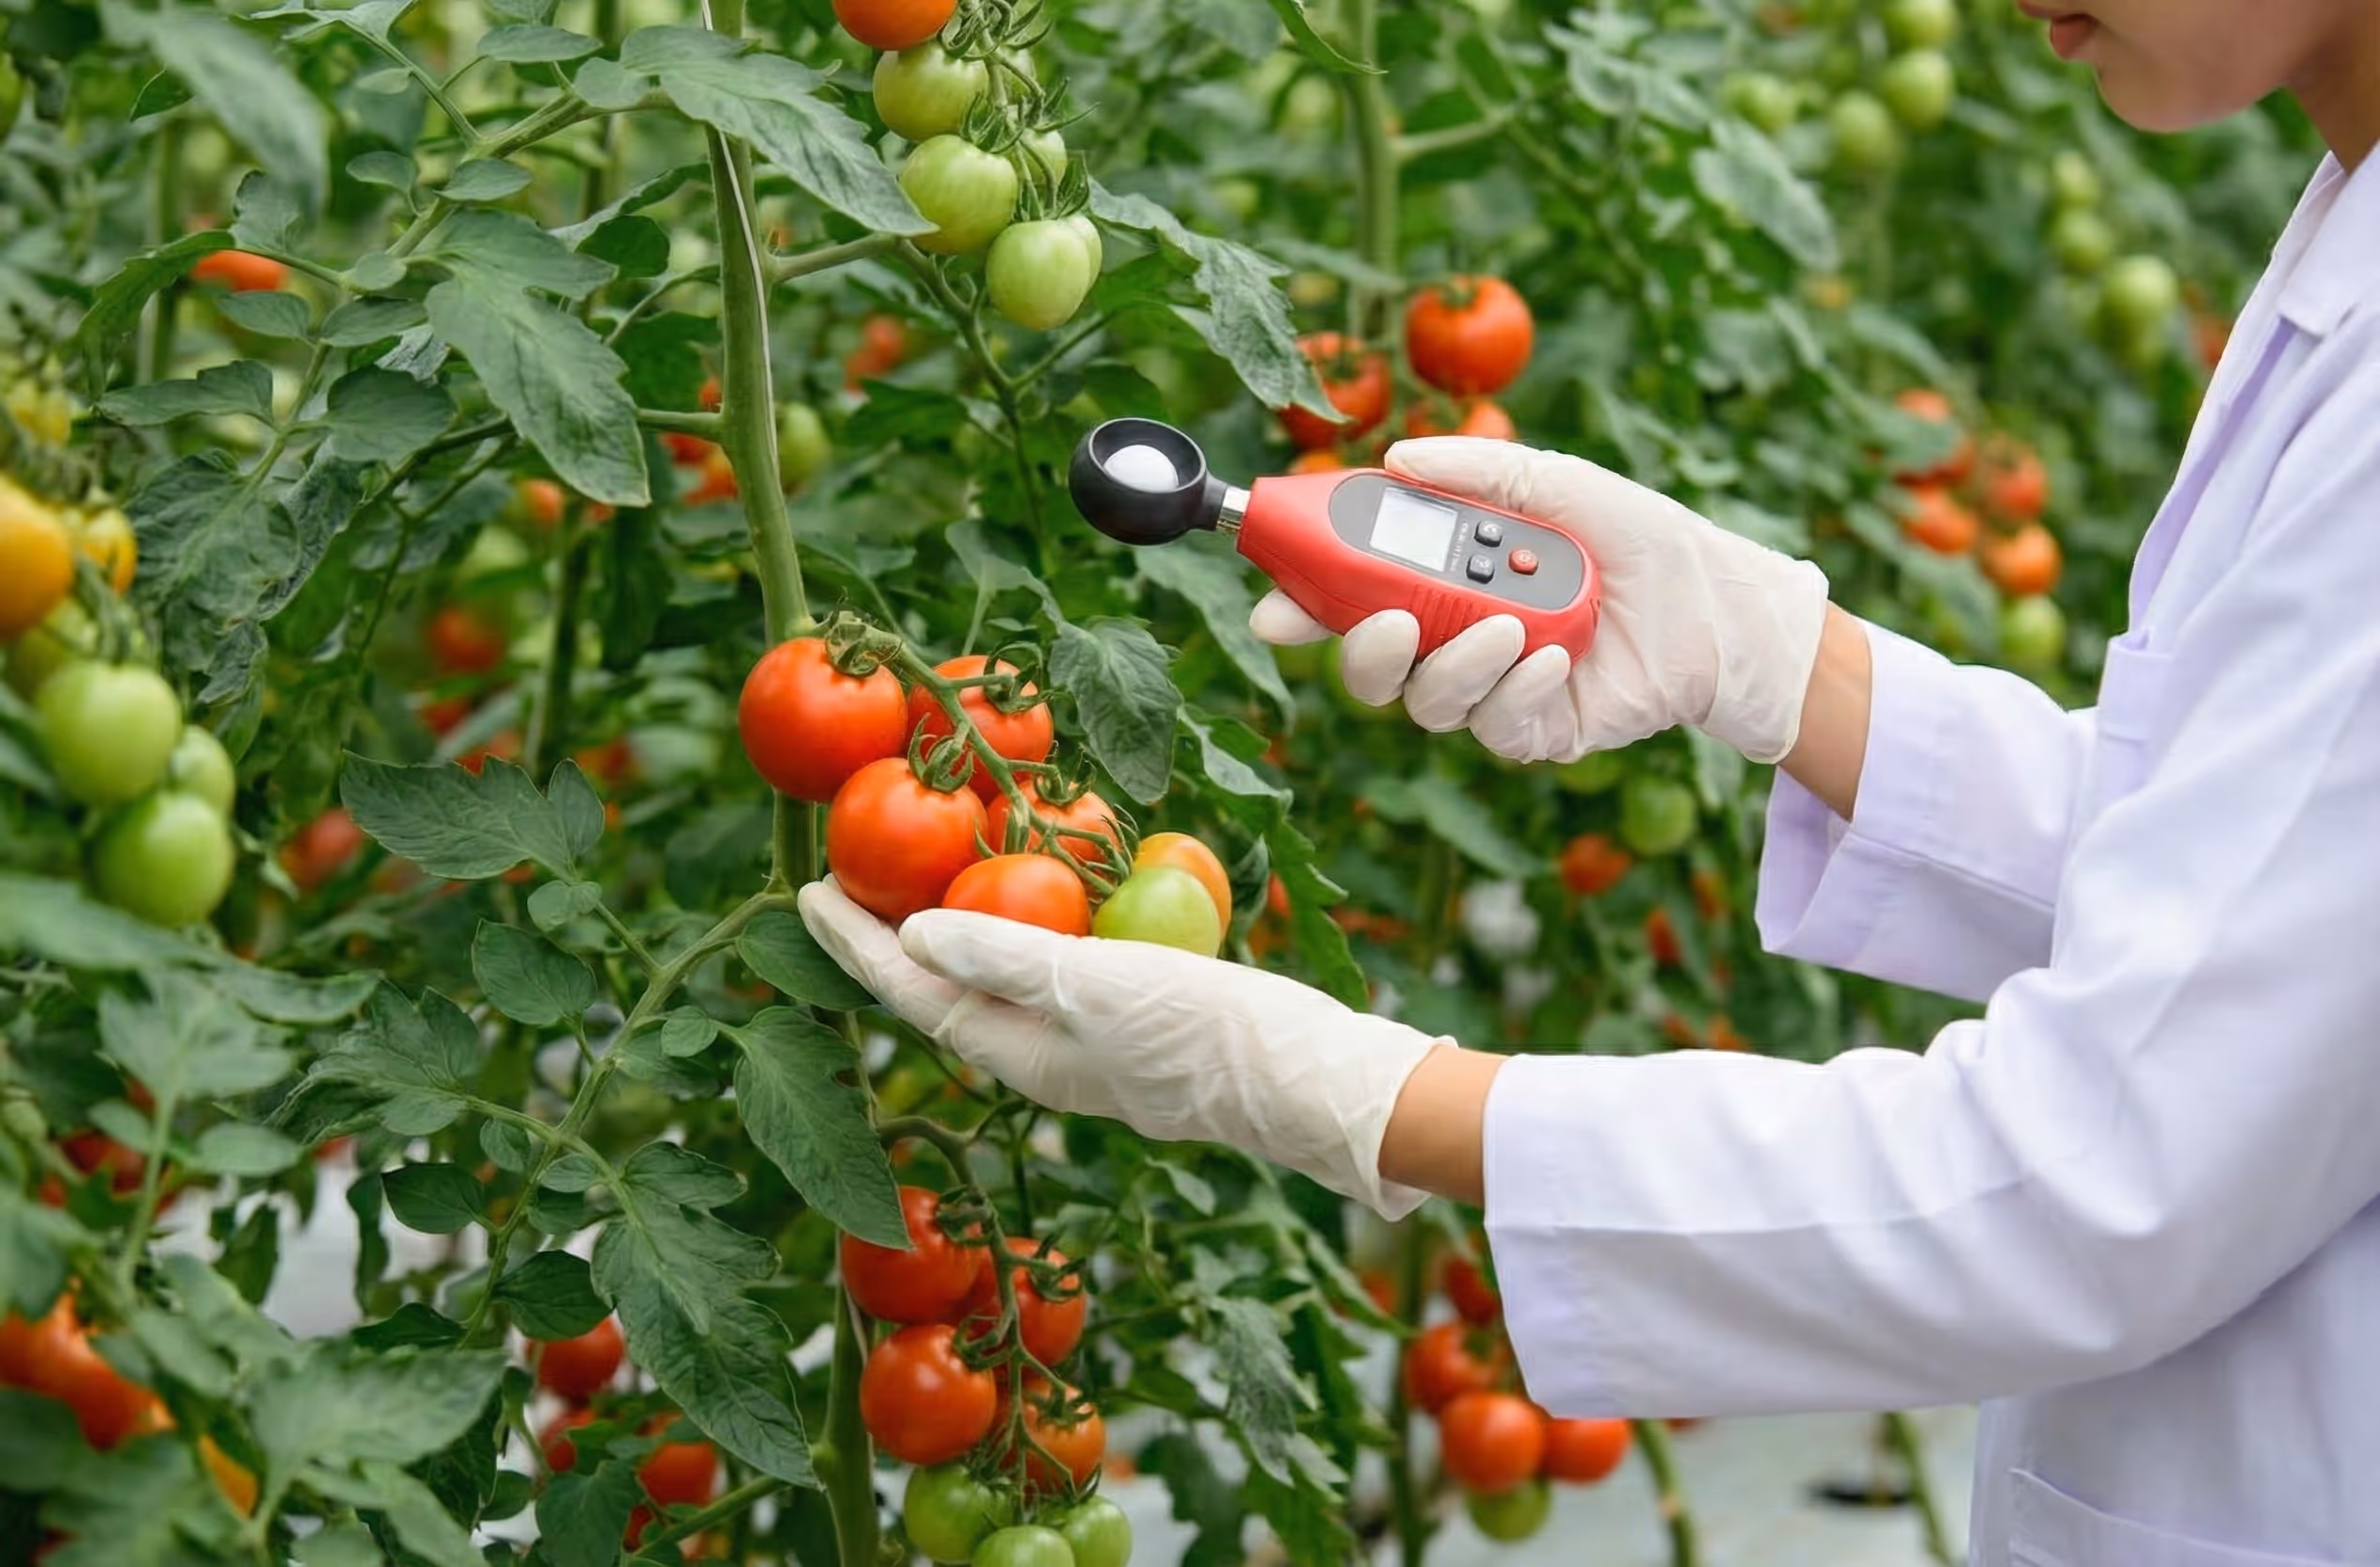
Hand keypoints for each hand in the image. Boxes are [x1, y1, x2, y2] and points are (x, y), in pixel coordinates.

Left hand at [797, 879, 1439, 1217]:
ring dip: (961, 919)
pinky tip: (1044, 875)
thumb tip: (914, 933)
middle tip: (852, 864)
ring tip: (929, 859)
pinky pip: (1061, 958)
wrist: (1318, 1082)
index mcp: (1022, 1056)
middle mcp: (1046, 1053)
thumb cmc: (1209, 1038)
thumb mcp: (1098, 988)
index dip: (854, 945)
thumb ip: (1006, 959)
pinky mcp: (1141, 1014)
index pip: (911, 994)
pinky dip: (1034, 917)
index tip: (802, 891)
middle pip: (946, 985)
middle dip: (893, 931)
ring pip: (1002, 971)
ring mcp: (1095, 1036)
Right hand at [1251, 437, 1830, 762]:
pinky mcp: (1534, 732)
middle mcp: (1454, 639)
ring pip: (1426, 703)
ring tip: (1510, 627)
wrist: (1717, 603)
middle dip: (1362, 651)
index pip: (1353, 597)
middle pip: (1370, 666)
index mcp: (1444, 580)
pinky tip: (1554, 656)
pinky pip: (1494, 729)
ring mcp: (1491, 690)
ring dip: (1456, 666)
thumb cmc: (1635, 537)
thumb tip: (1396, 457)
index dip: (1304, 605)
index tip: (1275, 607)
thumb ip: (1477, 469)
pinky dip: (1515, 692)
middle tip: (1390, 620)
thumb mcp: (1553, 483)